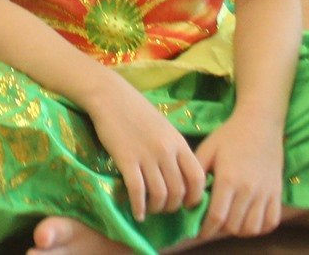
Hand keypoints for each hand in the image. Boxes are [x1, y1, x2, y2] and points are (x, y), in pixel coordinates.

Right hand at [83, 77, 207, 221]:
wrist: (110, 96)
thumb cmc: (137, 111)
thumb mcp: (164, 128)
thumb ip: (174, 149)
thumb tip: (181, 177)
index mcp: (179, 142)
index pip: (198, 178)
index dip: (195, 197)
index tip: (187, 204)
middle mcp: (166, 151)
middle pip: (179, 191)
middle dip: (173, 206)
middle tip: (165, 208)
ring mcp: (147, 156)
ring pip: (160, 195)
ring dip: (157, 208)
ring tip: (151, 210)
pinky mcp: (126, 159)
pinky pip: (137, 191)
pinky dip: (139, 207)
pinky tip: (137, 213)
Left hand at [194, 113, 284, 240]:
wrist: (260, 123)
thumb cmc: (229, 135)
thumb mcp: (207, 150)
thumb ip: (196, 173)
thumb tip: (188, 199)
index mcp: (228, 179)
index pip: (217, 216)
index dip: (207, 229)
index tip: (200, 232)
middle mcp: (248, 189)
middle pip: (234, 225)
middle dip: (220, 229)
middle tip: (213, 223)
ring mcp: (265, 192)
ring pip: (252, 227)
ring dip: (239, 230)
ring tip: (230, 222)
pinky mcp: (277, 192)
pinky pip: (271, 221)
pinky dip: (260, 227)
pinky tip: (249, 219)